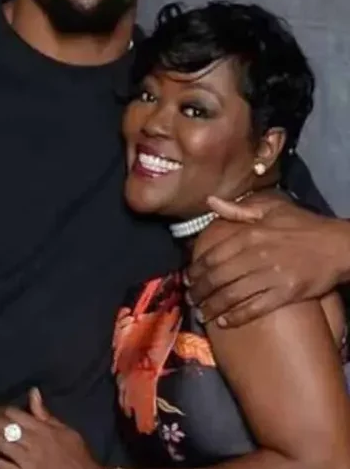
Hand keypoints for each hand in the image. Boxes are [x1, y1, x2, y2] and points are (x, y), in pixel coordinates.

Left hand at [0, 388, 99, 468]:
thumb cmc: (76, 455)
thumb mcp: (66, 431)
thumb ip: (46, 414)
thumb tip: (33, 392)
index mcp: (43, 429)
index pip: (15, 414)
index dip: (1, 410)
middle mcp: (33, 442)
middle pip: (4, 427)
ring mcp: (27, 460)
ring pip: (1, 445)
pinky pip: (4, 466)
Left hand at [186, 195, 349, 327]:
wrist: (339, 246)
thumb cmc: (304, 226)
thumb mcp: (272, 208)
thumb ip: (239, 208)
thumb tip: (210, 201)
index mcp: (250, 235)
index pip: (213, 255)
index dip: (196, 270)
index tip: (188, 278)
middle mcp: (256, 256)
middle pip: (218, 277)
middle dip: (199, 290)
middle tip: (190, 298)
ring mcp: (271, 276)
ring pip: (232, 295)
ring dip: (212, 306)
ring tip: (201, 313)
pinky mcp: (286, 293)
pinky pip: (255, 308)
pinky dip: (236, 316)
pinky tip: (224, 322)